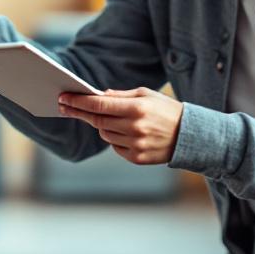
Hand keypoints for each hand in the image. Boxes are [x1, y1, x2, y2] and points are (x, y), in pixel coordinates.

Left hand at [58, 87, 182, 164]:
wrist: (190, 136)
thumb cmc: (166, 110)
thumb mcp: (146, 95)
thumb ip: (120, 96)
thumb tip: (97, 96)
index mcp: (137, 108)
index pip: (99, 105)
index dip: (79, 101)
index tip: (63, 98)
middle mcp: (135, 128)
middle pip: (97, 121)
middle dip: (79, 112)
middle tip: (65, 105)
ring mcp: (135, 145)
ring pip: (105, 134)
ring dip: (103, 125)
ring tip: (116, 120)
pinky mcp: (137, 158)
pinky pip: (115, 147)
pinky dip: (116, 139)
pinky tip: (127, 133)